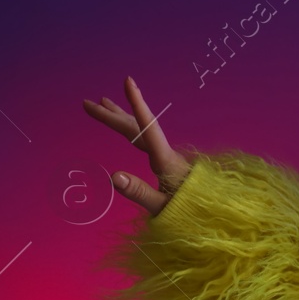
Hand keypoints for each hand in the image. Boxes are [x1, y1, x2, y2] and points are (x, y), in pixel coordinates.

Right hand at [81, 76, 193, 216]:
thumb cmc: (191, 213)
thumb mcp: (162, 207)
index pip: (149, 128)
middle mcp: (166, 154)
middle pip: (137, 128)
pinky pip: (145, 141)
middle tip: (87, 103)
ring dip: (120, 117)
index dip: (137, 104)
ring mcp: (166, 157)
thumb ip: (139, 192)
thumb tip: (113, 176)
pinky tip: (126, 127)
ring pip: (140, 132)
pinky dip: (132, 130)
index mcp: (166, 161)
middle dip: (112, 115)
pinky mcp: (166, 163)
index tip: (128, 81)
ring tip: (103, 102)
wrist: (212, 218)